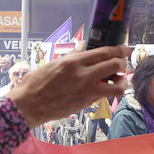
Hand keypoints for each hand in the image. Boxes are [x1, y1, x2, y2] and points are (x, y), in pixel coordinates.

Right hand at [9, 47, 129, 126]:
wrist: (28, 105)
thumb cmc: (36, 83)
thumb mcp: (54, 63)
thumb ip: (72, 56)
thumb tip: (84, 48)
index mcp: (73, 62)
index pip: (104, 52)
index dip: (119, 49)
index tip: (125, 49)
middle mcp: (82, 75)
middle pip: (115, 65)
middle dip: (123, 62)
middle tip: (123, 62)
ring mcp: (86, 91)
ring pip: (117, 86)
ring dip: (122, 81)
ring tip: (118, 79)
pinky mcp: (86, 103)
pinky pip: (104, 96)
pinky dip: (107, 91)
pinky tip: (103, 88)